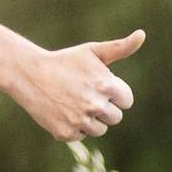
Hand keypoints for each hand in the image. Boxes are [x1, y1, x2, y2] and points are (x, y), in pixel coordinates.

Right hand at [17, 31, 146, 144]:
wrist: (30, 75)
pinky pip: (81, 136)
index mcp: (107, 85)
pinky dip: (73, 127)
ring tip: (73, 103)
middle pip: (115, 118)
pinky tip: (62, 111)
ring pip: (100, 129)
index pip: (126, 101)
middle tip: (84, 95)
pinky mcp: (66, 133)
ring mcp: (80, 121)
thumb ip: (120, 47)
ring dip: (90, 120)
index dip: (114, 94)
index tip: (99, 87)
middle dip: (104, 108)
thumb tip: (142, 34)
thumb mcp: (93, 51)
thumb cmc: (65, 61)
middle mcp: (95, 105)